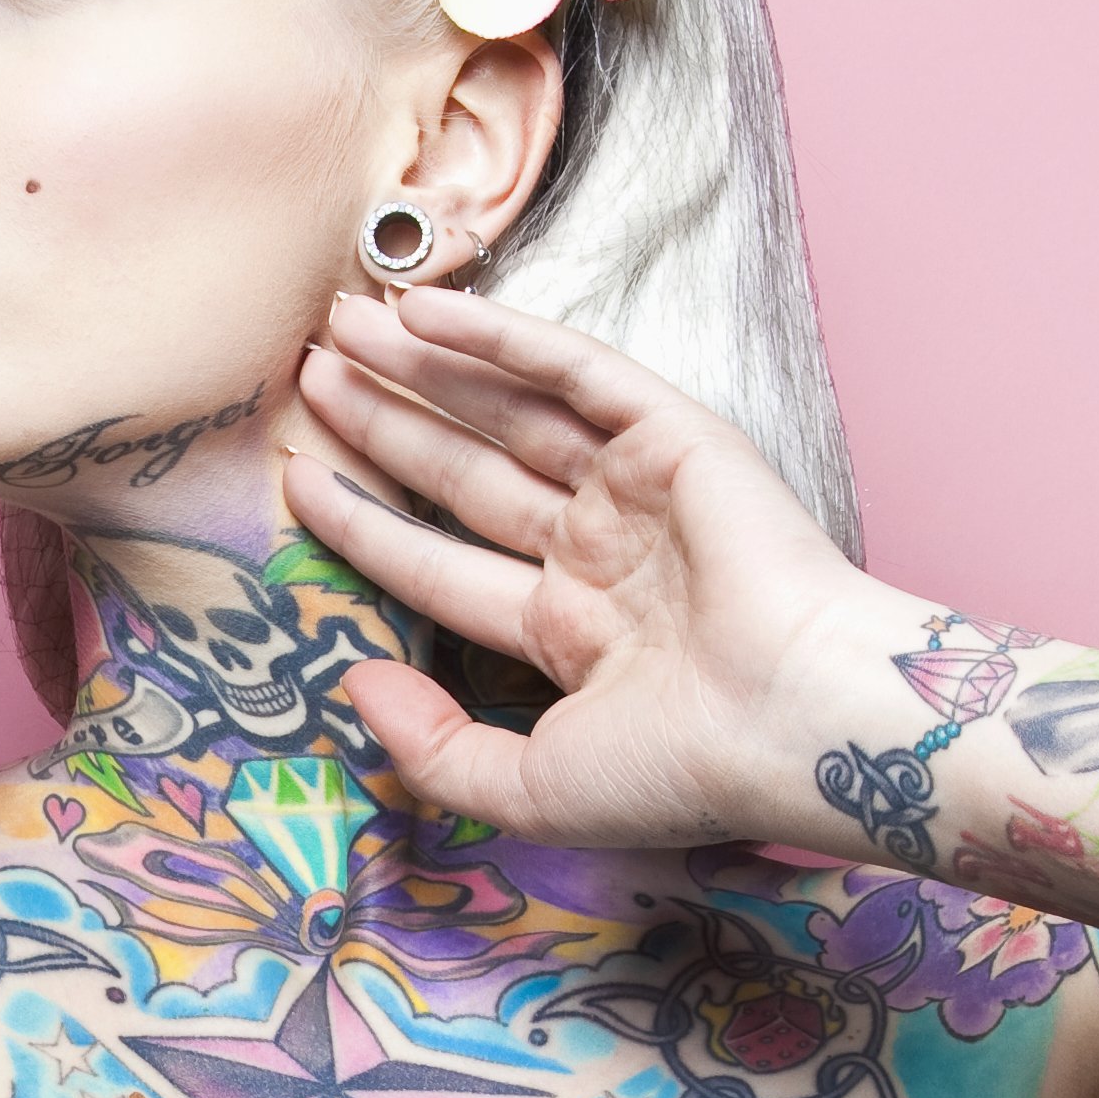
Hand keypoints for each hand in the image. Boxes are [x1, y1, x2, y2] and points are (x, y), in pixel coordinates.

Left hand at [287, 287, 899, 845]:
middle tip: (307, 371)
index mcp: (570, 633)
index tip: (300, 478)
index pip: (441, 566)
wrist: (797, 723)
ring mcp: (636, 490)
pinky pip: (571, 372)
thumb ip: (431, 748)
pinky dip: (498, 336)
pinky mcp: (674, 437)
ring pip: (507, 412)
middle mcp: (598, 552)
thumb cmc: (683, 773)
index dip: (367, 525)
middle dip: (386, 422)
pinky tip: (422, 309)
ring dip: (424, 366)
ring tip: (339, 322)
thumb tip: (352, 684)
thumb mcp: (531, 788)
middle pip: (464, 474)